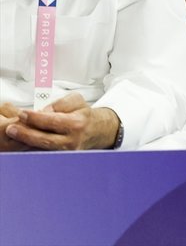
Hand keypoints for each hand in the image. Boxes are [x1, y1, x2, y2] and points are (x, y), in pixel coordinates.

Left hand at [2, 93, 119, 150]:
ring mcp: (68, 153)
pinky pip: (46, 153)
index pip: (52, 121)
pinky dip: (33, 149)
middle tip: (12, 128)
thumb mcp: (77, 101)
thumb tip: (44, 111)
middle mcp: (73, 140)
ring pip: (43, 149)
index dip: (35, 118)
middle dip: (26, 133)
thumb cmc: (84, 116)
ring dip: (26, 143)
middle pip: (45, 139)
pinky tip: (23, 143)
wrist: (98, 131)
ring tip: (14, 134)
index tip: (23, 114)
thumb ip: (60, 103)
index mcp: (77, 123)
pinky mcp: (64, 159)